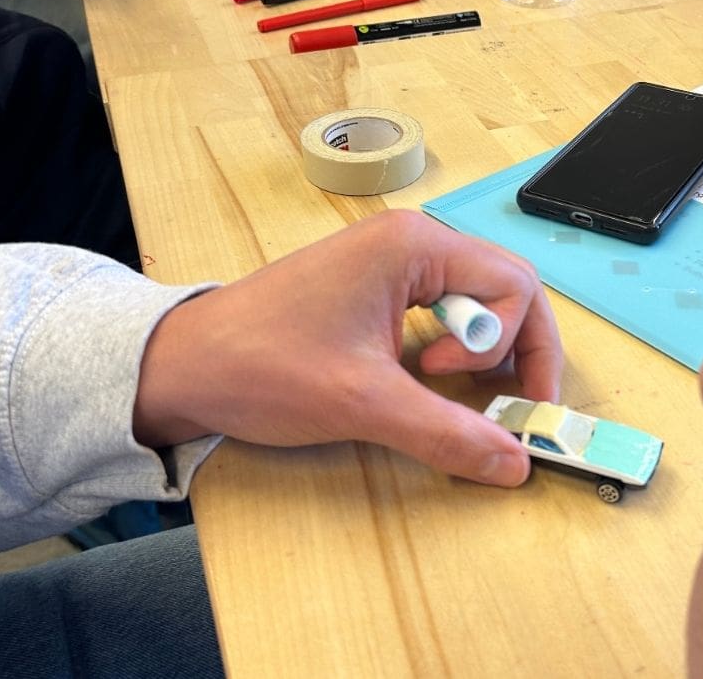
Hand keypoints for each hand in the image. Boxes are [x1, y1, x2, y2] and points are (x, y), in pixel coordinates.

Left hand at [133, 210, 561, 486]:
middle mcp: (410, 239)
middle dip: (513, 348)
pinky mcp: (373, 282)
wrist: (184, 364)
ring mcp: (390, 258)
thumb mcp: (363, 404)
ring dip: (480, 348)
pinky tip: (427, 378)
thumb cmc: (265, 366)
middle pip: (503, 286)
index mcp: (414, 246)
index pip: (515, 284)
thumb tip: (516, 463)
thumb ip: (448, 431)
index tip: (480, 395)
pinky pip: (441, 304)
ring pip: (475, 296)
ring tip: (448, 389)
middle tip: (503, 404)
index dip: (518, 347)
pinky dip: (452, 343)